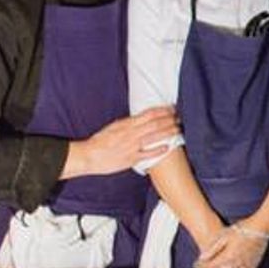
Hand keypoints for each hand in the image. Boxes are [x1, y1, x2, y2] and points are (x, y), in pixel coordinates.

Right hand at [64, 106, 179, 177]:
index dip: (162, 111)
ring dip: (168, 132)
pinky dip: (159, 150)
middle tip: (179, 118)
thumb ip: (129, 123)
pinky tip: (168, 147)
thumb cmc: (100, 141)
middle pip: (155, 124)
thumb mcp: (114, 127)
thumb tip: (142, 119)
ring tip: (178, 129)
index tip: (171, 109)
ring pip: (154, 137)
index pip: (149, 114)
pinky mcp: (131, 159)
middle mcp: (131, 134)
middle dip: (169, 120)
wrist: (89, 156)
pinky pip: (148, 154)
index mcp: (126, 124)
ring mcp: (132, 146)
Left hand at [195, 222, 268, 267]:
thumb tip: (203, 257)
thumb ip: (213, 248)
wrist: (261, 227)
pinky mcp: (252, 267)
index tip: (197, 266)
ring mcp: (246, 267)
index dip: (202, 267)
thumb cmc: (245, 229)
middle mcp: (238, 264)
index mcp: (229, 256)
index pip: (211, 267)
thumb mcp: (225, 235)